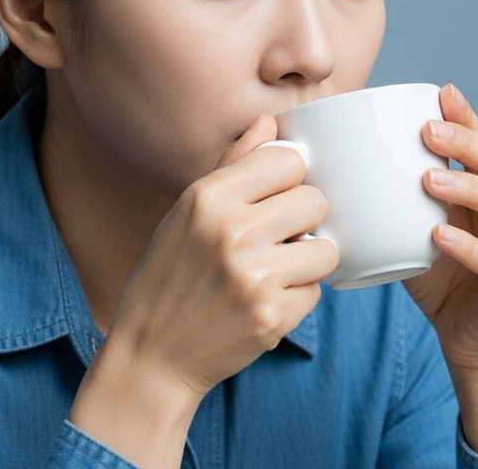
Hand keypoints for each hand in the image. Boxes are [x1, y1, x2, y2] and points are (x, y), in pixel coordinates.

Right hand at [68, 115, 337, 467]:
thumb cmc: (169, 278)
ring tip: (273, 273)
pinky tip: (264, 303)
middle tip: (276, 242)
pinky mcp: (271, 317)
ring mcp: (253, 276)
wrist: (151, 355)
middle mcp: (231, 231)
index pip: (288, 160)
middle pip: (316, 200)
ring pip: (326, 249)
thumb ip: (233, 165)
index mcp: (208, 197)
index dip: (288, 181)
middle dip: (303, 222)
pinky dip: (297, 300)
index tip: (273, 200)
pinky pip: (316, 293)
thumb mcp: (186, 213)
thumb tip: (270, 121)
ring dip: (307, 263)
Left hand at [404, 84, 477, 461]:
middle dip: (468, 142)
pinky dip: (469, 248)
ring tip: (430, 179)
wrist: (469, 344)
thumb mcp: (415, 230)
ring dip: (470, 187)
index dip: (469, 118)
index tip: (442, 93)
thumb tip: (335, 164)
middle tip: (428, 131)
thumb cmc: (441, 280)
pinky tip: (440, 237)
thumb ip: (394, 198)